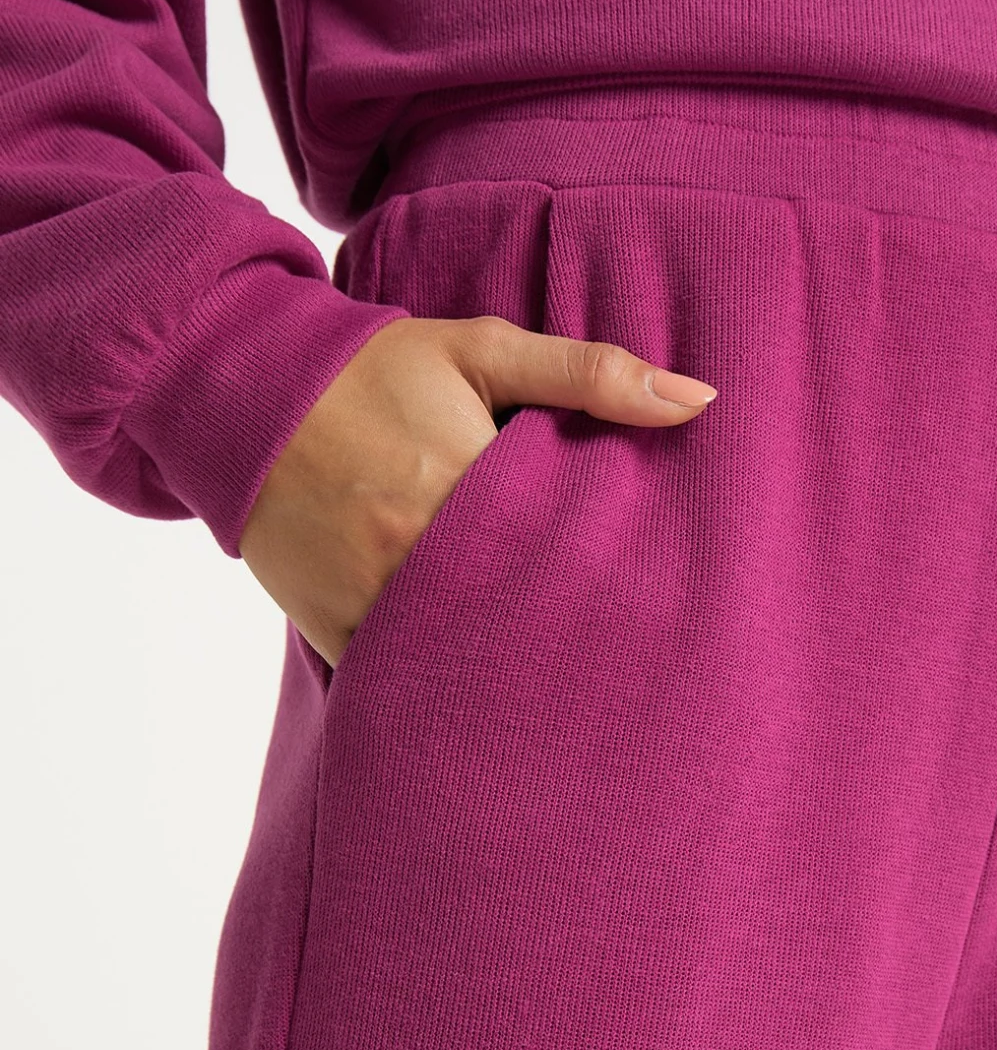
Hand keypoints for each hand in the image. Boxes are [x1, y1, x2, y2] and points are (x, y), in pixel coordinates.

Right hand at [240, 314, 716, 667]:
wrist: (243, 395)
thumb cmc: (374, 370)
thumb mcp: (482, 350)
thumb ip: (590, 374)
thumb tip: (699, 399)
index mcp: (466, 486)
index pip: (566, 555)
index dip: (613, 583)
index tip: (656, 601)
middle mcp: (417, 553)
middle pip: (522, 620)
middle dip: (571, 639)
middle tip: (629, 666)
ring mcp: (373, 601)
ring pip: (463, 661)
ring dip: (509, 670)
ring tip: (568, 693)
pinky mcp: (337, 633)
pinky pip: (399, 680)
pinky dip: (438, 685)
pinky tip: (484, 698)